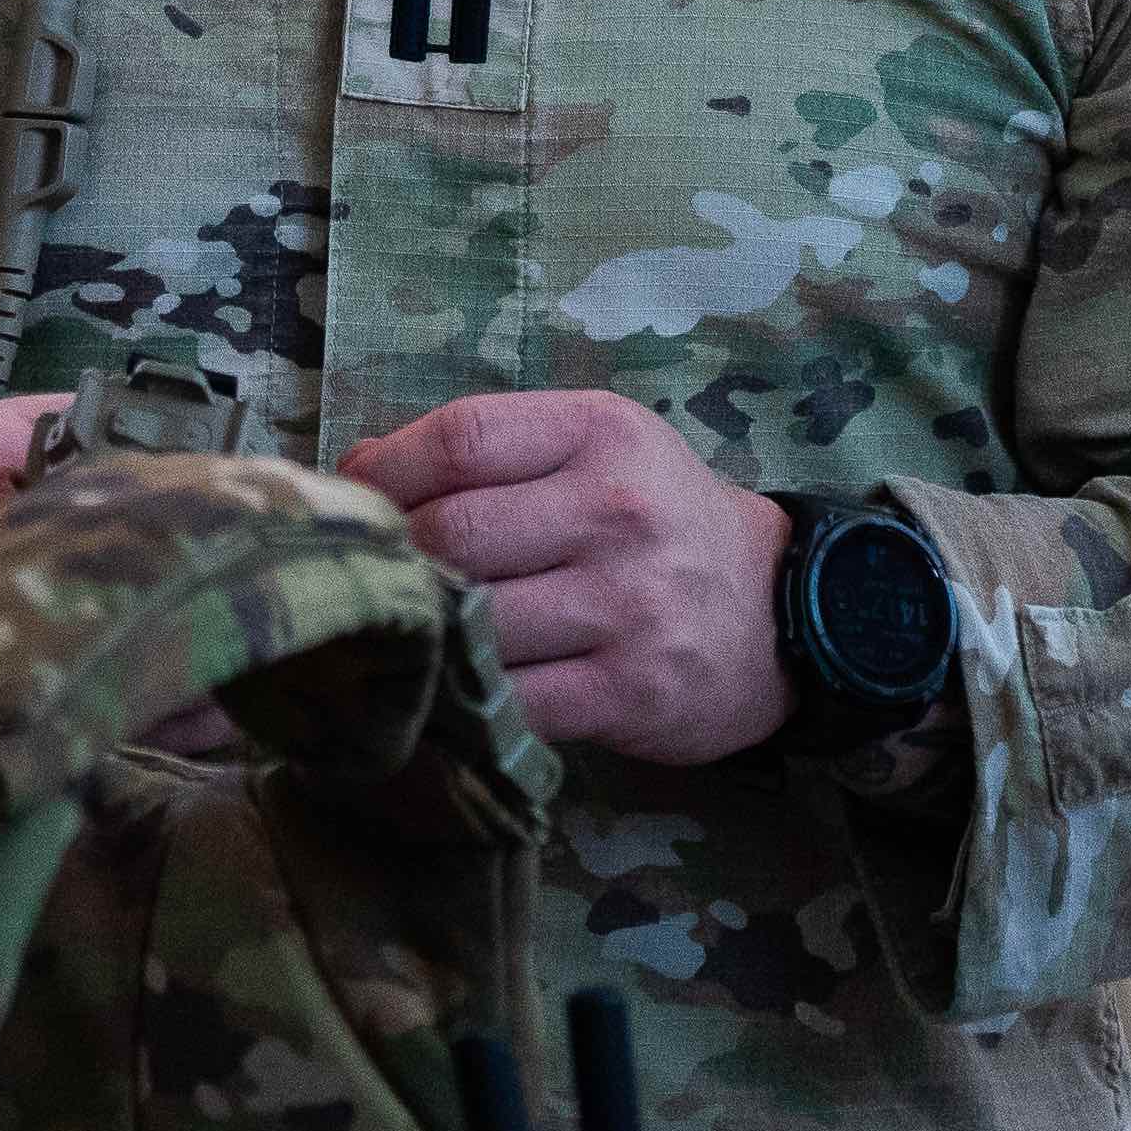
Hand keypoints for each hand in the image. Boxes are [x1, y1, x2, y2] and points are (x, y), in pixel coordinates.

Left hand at [340, 390, 791, 762]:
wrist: (776, 610)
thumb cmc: (658, 518)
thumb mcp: (595, 447)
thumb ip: (489, 449)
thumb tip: (357, 462)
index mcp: (600, 432)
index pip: (461, 438)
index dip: (384, 470)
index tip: (354, 499)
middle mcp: (616, 510)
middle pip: (453, 532)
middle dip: (398, 560)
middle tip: (380, 579)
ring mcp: (625, 605)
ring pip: (475, 618)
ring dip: (427, 632)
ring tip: (411, 633)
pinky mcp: (627, 691)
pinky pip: (511, 698)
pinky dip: (467, 697)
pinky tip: (453, 687)